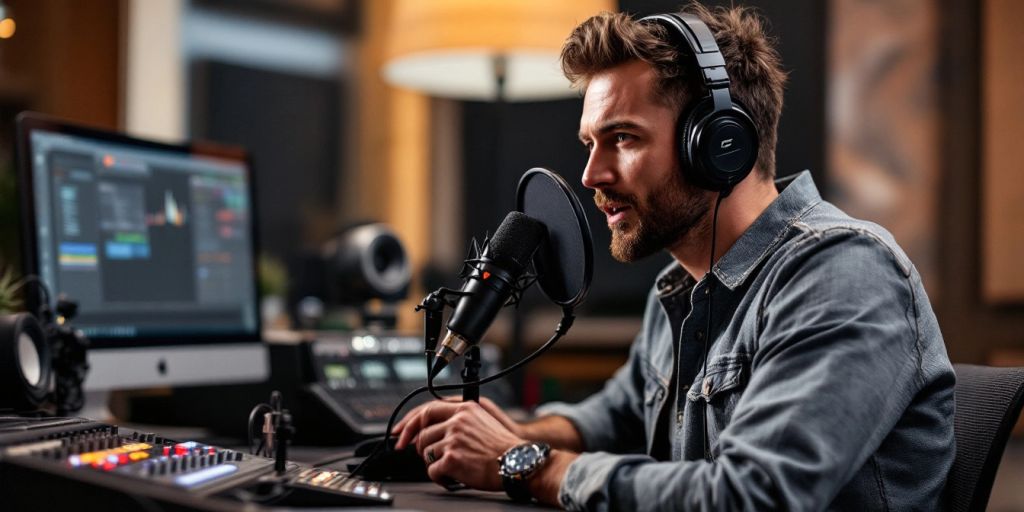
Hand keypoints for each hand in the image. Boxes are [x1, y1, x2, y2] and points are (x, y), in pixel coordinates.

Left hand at [392, 399, 523, 490]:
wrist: (517, 462)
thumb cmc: (502, 448)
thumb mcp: (482, 421)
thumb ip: (459, 421)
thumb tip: (432, 430)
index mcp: (464, 409)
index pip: (427, 410)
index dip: (409, 423)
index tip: (399, 434)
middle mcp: (457, 421)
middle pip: (422, 435)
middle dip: (421, 449)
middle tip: (430, 458)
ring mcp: (454, 439)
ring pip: (426, 453)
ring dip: (433, 464)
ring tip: (449, 468)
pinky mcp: (452, 458)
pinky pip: (432, 470)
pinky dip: (439, 478)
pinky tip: (451, 478)